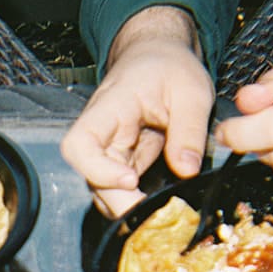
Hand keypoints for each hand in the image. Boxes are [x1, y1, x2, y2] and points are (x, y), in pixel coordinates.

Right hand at [59, 8, 214, 216]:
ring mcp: (110, 148)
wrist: (159, 56)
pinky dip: (135, 201)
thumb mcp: (192, 92)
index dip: (97, 169)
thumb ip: (189, 131)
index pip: (80, 143)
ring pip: (103, 186)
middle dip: (117, 200)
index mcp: (111, 107)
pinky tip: (158, 208)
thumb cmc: (169, 66)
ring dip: (125, 205)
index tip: (131, 180)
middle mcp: (103, 131)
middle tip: (153, 215)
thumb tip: (186, 170)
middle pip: (90, 175)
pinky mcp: (123, 159)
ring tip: (158, 215)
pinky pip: (120, 187)